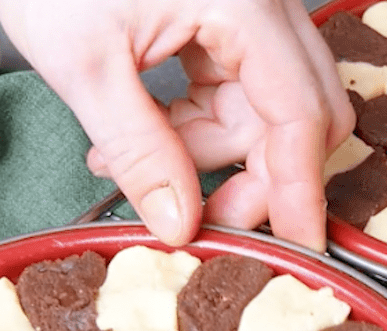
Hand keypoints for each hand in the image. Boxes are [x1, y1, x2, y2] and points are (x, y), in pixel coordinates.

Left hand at [0, 0, 353, 250]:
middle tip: (193, 220)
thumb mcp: (88, 71)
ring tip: (121, 164)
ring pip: (261, 109)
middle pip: (296, 112)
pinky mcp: (218, 20)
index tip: (295, 250)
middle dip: (253, 177)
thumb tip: (180, 224)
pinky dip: (192, 126)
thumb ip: (140, 152)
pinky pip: (231, 91)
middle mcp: (261, 3)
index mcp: (243, 4)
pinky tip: (135, 136)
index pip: (298, 113)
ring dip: (205, 153)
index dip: (297, 190)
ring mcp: (244, 10)